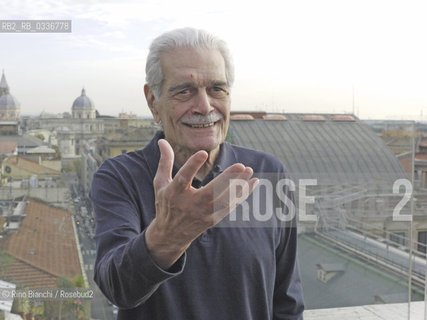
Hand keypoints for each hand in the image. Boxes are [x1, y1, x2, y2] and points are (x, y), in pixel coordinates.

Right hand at [145, 139, 257, 268]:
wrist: (171, 234)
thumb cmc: (166, 203)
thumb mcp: (160, 183)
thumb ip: (165, 162)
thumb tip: (162, 140)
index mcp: (174, 193)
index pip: (183, 179)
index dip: (192, 165)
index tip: (203, 153)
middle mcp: (189, 204)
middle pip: (210, 192)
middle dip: (226, 179)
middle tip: (241, 165)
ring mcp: (203, 213)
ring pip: (224, 201)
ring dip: (239, 186)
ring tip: (249, 171)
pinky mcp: (213, 219)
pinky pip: (230, 206)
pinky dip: (242, 195)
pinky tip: (252, 183)